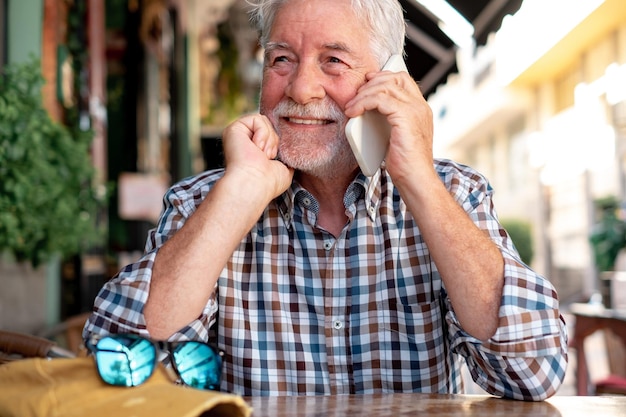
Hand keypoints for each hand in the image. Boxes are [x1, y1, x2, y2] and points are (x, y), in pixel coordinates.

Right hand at [222, 114, 293, 202]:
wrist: (255, 184)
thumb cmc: (269, 182)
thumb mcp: (283, 168)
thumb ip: (284, 157)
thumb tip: (291, 150)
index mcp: (252, 150)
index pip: (270, 133)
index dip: (276, 143)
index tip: (273, 158)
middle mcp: (243, 141)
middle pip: (268, 124)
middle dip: (273, 140)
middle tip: (267, 156)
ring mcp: (238, 135)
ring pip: (263, 120)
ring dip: (269, 139)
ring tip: (262, 154)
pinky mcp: (234, 128)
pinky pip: (257, 119)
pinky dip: (262, 133)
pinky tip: (256, 148)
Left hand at [344, 69, 434, 183]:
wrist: (416, 179)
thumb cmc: (405, 165)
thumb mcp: (397, 137)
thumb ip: (390, 121)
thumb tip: (370, 111)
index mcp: (421, 109)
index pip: (404, 80)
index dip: (383, 77)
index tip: (366, 83)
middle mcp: (420, 106)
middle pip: (394, 78)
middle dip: (371, 84)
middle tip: (355, 97)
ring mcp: (415, 110)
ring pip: (385, 86)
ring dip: (363, 94)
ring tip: (351, 107)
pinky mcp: (405, 117)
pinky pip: (380, 99)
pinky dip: (363, 103)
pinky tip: (354, 113)